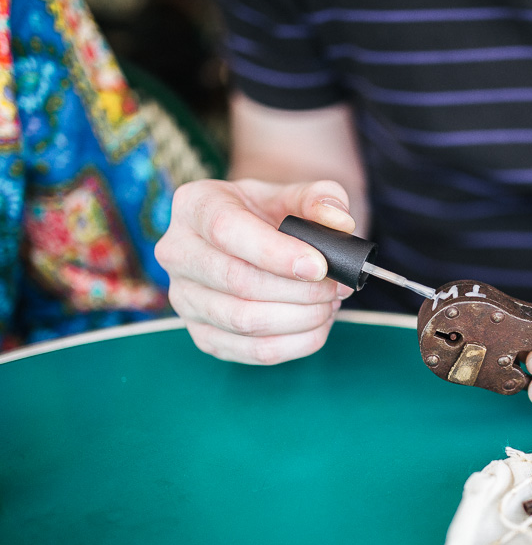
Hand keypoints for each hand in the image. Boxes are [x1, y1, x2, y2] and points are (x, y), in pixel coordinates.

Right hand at [155, 178, 356, 363]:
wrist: (254, 240)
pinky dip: (297, 343)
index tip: (320, 266)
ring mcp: (185, 299)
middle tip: (338, 287)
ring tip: (330, 303)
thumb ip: (320, 198)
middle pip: (238, 282)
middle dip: (300, 290)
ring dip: (302, 318)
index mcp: (195, 205)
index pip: (227, 231)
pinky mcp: (203, 336)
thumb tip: (340, 223)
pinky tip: (318, 324)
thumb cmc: (272, 214)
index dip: (277, 253)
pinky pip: (254, 351)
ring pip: (246, 321)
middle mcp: (178, 253)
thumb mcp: (294, 194)